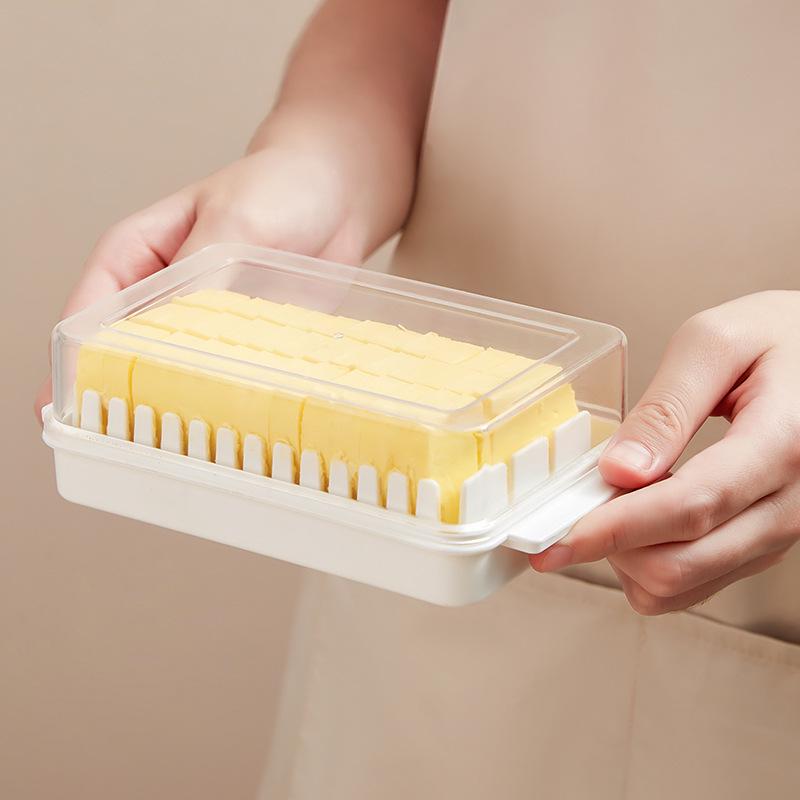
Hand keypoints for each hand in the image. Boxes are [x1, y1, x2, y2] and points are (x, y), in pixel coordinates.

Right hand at [34, 115, 396, 421]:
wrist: (339, 195)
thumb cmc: (278, 187)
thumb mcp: (235, 219)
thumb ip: (199, 276)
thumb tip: (171, 337)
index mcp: (132, 259)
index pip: (85, 319)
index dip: (78, 365)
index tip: (83, 407)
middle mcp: (160, 299)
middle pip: (124, 359)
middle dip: (126, 398)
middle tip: (132, 441)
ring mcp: (203, 328)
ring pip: (175, 376)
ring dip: (178, 406)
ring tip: (183, 443)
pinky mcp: (244, 345)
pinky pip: (227, 380)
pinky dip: (228, 401)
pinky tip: (236, 424)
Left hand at [530, 291, 799, 613]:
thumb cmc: (778, 338)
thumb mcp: (716, 343)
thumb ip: (667, 407)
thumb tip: (620, 469)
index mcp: (783, 443)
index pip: (692, 506)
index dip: (616, 528)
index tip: (556, 538)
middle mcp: (789, 503)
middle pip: (681, 562)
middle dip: (611, 545)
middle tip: (573, 507)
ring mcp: (778, 532)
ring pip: (683, 584)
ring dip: (627, 558)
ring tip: (610, 504)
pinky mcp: (762, 544)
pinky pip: (694, 584)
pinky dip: (649, 565)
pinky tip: (636, 522)